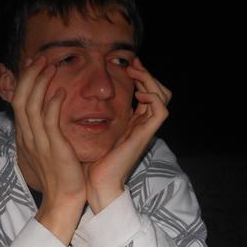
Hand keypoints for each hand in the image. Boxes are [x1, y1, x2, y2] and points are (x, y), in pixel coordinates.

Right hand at [11, 55, 86, 244]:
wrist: (62, 201)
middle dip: (29, 75)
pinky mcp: (53, 148)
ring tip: (50, 66)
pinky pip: (49, 121)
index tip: (32, 64)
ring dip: (40, 83)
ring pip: (31, 105)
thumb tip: (45, 113)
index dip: (24, 81)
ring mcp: (38, 142)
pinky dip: (53, 104)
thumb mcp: (46, 149)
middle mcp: (28, 137)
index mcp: (25, 136)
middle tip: (39, 58)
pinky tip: (60, 91)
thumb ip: (43, 131)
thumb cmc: (59, 176)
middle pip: (20, 99)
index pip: (18, 102)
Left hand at [85, 57, 171, 212]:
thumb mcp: (94, 130)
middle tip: (132, 64)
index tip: (127, 64)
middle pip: (161, 92)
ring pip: (163, 97)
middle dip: (148, 74)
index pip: (148, 92)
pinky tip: (137, 94)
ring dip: (150, 80)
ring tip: (134, 73)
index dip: (141, 76)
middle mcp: (143, 124)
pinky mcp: (145, 135)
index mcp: (134, 122)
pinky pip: (160, 110)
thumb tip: (83, 96)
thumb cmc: (92, 161)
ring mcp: (146, 129)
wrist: (97, 183)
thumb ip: (96, 114)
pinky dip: (152, 97)